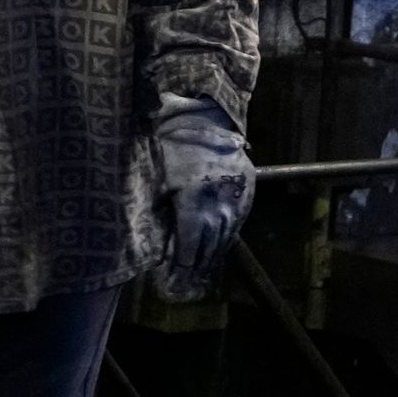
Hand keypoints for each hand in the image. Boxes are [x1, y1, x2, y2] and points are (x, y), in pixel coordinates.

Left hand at [143, 94, 252, 299]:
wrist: (206, 116)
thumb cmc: (172, 144)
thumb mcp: (156, 178)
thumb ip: (155, 209)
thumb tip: (149, 241)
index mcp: (195, 202)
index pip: (190, 246)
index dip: (181, 264)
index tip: (172, 277)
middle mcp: (219, 204)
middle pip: (210, 245)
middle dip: (197, 264)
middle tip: (186, 280)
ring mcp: (237, 196)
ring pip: (227, 235)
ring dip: (214, 253)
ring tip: (203, 268)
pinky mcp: (247, 188)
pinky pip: (239, 220)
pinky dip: (228, 234)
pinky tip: (220, 244)